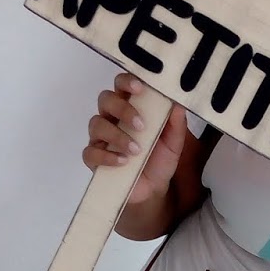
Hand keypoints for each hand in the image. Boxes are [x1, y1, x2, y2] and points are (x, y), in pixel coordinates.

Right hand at [82, 73, 187, 206]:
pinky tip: (123, 162)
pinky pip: (90, 152)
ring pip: (97, 124)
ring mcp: (101, 138)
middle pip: (105, 99)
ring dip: (118, 135)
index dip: (126, 81)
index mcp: (130, 107)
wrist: (154, 189)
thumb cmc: (160, 159)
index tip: (140, 88)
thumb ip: (176, 122)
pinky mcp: (94, 158)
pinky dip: (107, 156)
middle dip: (122, 109)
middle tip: (141, 125)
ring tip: (136, 150)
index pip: (121, 84)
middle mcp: (112, 118)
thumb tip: (178, 101)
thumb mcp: (174, 142)